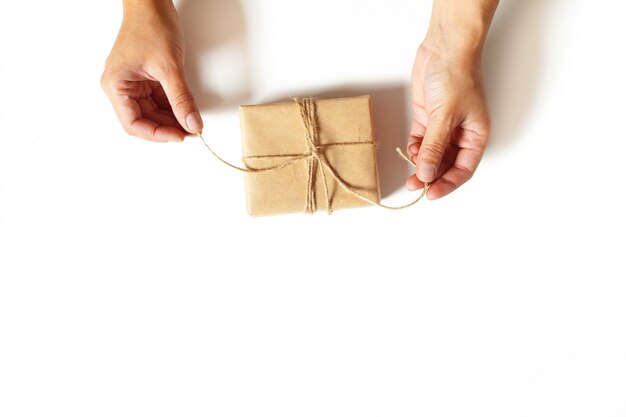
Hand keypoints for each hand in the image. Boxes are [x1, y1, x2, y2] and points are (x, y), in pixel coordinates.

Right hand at [100, 0, 202, 141]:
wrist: (152, 2)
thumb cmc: (151, 25)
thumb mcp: (169, 66)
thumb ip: (181, 98)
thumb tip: (192, 124)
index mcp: (116, 85)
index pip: (133, 124)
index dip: (156, 134)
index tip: (179, 136)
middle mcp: (122, 87)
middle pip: (144, 121)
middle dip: (168, 128)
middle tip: (191, 131)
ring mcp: (135, 84)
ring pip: (154, 113)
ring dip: (173, 120)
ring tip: (192, 123)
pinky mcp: (147, 80)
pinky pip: (160, 101)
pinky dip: (174, 108)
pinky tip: (187, 112)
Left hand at [405, 41, 490, 199]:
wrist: (444, 48)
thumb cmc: (457, 76)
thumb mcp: (445, 116)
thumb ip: (435, 147)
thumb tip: (427, 173)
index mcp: (476, 135)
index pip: (463, 169)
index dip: (448, 184)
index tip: (431, 193)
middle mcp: (461, 134)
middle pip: (446, 165)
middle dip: (431, 177)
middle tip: (416, 187)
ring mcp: (443, 126)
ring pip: (432, 155)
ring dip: (421, 165)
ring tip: (409, 175)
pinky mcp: (428, 118)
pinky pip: (421, 142)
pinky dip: (414, 150)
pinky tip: (409, 153)